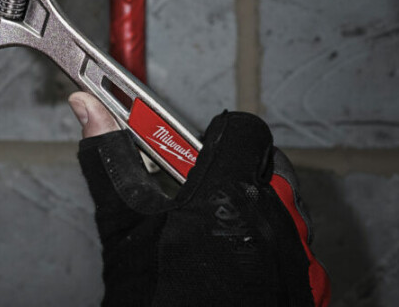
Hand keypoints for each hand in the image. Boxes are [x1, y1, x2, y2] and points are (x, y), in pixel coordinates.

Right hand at [68, 92, 329, 306]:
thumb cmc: (153, 299)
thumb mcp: (123, 226)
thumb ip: (110, 158)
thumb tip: (89, 110)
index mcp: (229, 196)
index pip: (246, 132)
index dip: (218, 138)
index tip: (198, 152)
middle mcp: (277, 224)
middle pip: (265, 171)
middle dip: (233, 181)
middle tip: (200, 203)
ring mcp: (300, 261)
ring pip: (283, 212)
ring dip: (252, 218)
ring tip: (214, 244)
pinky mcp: (310, 289)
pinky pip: (296, 251)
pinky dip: (269, 254)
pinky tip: (236, 272)